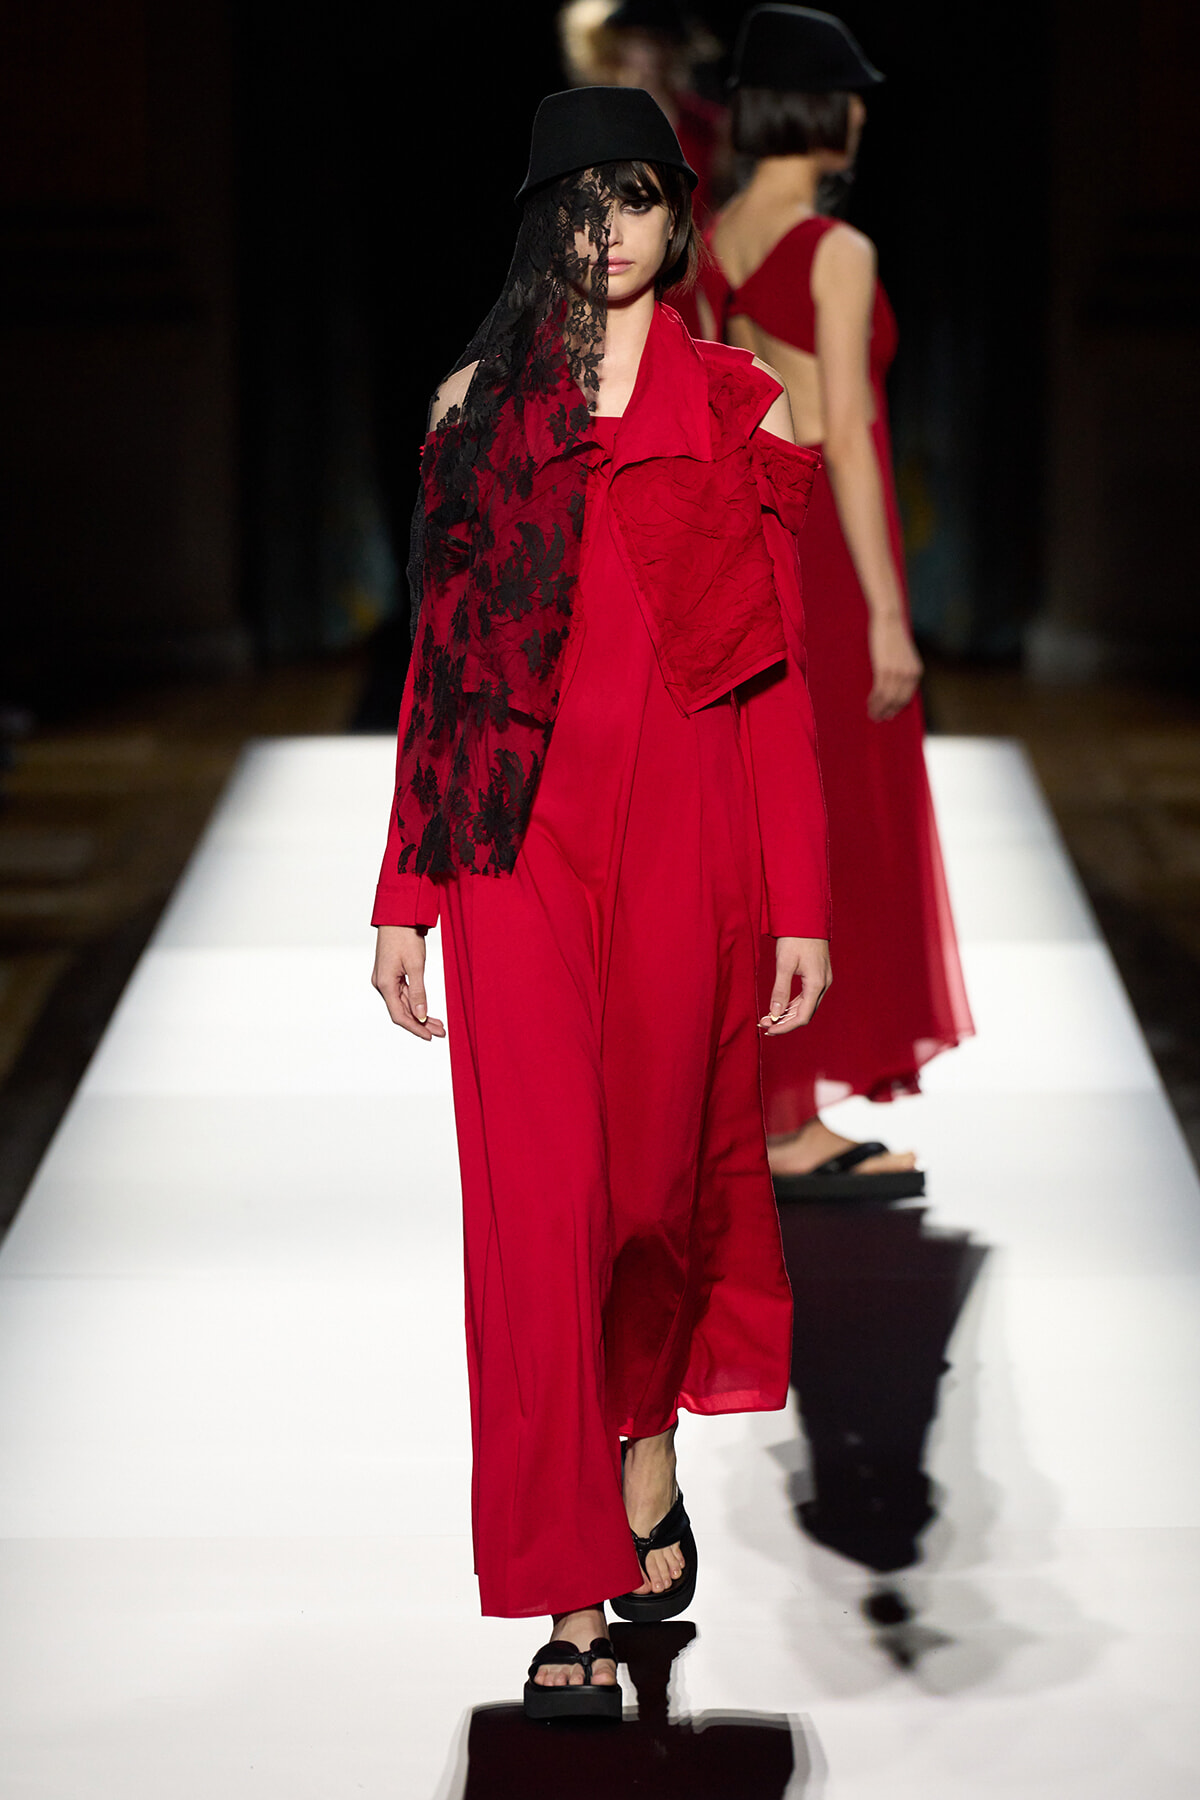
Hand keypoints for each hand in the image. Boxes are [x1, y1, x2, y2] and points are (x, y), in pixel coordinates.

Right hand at [371, 925, 446, 1041]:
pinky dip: (416, 1003)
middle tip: (440, 1032)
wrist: (398, 916)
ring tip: (438, 1024)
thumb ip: (418, 993)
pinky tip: (427, 1010)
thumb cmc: (405, 937)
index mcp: (385, 984)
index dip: (415, 1028)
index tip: (429, 1036)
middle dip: (421, 1023)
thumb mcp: (416, 966)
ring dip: (420, 1014)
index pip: (399, 1015)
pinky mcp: (391, 974)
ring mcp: (385, 979)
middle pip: (402, 1011)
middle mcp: (382, 984)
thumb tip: (421, 1015)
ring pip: (403, 1003)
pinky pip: (403, 994)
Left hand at [759, 936, 830, 1034]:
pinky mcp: (819, 975)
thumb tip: (774, 1014)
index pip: (802, 1017)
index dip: (784, 1027)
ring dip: (788, 1014)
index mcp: (817, 984)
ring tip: (768, 1017)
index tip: (768, 1030)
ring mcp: (823, 980)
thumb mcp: (784, 964)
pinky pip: (808, 996)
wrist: (807, 916)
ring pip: (807, 1006)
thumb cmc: (795, 937)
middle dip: (784, 1022)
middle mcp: (824, 984)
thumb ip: (780, 991)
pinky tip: (781, 1006)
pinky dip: (794, 1004)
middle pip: (805, 1014)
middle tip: (763, 1024)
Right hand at [867, 612, 922, 720]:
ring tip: (871, 715)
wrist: (889, 621)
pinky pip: (879, 692)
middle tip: (878, 719)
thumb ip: (902, 670)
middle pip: (898, 701)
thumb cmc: (893, 636)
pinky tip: (868, 704)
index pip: (907, 697)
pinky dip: (874, 701)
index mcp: (916, 672)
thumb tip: (892, 685)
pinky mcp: (884, 670)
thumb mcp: (903, 656)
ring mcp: (897, 673)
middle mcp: (909, 674)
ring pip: (887, 699)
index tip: (889, 715)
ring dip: (878, 709)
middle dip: (887, 712)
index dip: (897, 708)